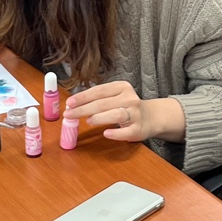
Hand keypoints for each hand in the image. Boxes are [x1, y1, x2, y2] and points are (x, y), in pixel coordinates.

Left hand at [64, 81, 184, 142]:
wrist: (152, 117)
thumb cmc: (127, 107)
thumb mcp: (115, 97)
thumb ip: (98, 99)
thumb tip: (73, 105)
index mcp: (122, 87)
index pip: (99, 91)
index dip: (83, 97)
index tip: (69, 103)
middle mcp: (130, 98)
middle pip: (103, 103)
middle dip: (84, 109)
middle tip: (69, 114)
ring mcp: (135, 114)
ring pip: (116, 114)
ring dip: (99, 118)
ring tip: (88, 121)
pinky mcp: (138, 129)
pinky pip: (126, 131)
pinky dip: (115, 133)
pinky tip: (106, 133)